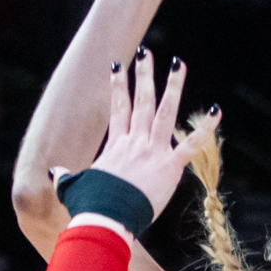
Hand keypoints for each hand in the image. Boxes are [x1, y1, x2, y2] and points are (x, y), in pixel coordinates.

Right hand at [61, 50, 197, 226]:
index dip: (118, 86)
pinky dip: (205, 128)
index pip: (118, 109)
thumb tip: (53, 173)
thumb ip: (66, 177)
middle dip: (143, 74)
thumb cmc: (90, 206)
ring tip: (178, 63)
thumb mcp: (74, 187)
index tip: (118, 66)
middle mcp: (135, 142)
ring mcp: (152, 151)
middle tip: (147, 52)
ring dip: (172, 86)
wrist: (106, 218)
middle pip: (141, 101)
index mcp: (115, 146)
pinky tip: (217, 111)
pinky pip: (192, 144)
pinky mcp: (169, 166)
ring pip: (164, 111)